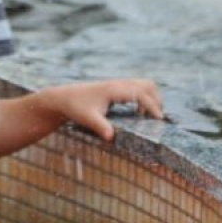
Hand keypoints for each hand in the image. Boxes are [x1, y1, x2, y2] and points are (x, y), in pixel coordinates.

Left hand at [41, 79, 163, 141]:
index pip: (140, 94)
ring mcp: (117, 85)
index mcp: (113, 90)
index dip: (152, 106)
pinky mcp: (115, 88)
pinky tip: (139, 113)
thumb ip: (100, 126)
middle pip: (147, 85)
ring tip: (149, 117)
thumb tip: (111, 137)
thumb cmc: (75, 108)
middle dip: (157, 100)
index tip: (159, 120)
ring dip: (152, 98)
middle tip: (158, 119)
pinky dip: (144, 98)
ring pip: (143, 85)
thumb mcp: (87, 118)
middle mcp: (117, 84)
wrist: (62, 98)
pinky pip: (137, 89)